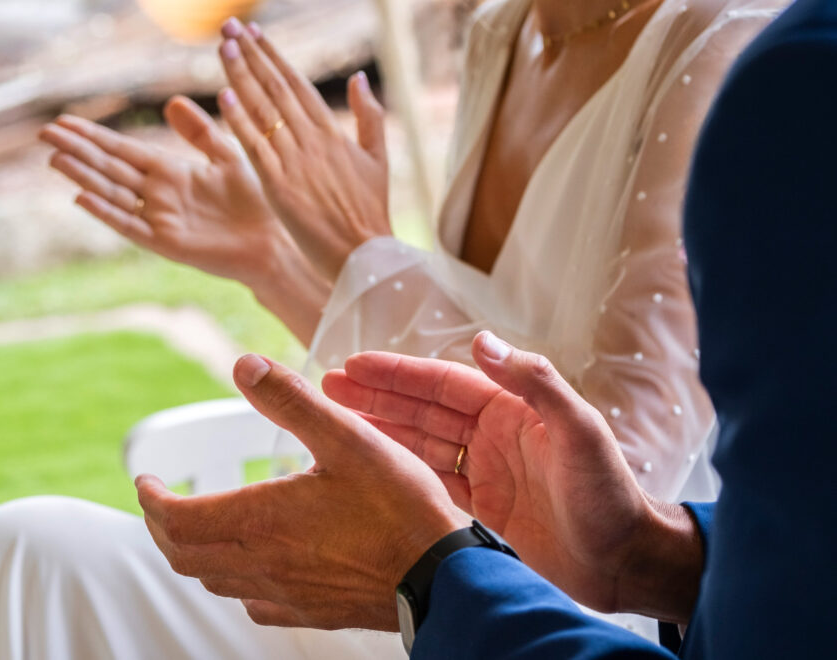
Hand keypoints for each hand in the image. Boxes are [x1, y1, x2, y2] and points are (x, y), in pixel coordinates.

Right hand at [42, 101, 291, 286]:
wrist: (272, 241)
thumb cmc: (255, 202)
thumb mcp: (227, 156)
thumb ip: (199, 133)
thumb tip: (172, 101)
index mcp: (170, 173)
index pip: (123, 150)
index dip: (95, 136)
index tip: (64, 121)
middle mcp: (159, 195)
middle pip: (110, 168)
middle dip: (79, 150)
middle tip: (45, 133)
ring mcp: (159, 219)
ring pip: (113, 193)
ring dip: (84, 177)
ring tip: (54, 158)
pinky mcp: (166, 242)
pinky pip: (130, 225)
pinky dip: (107, 212)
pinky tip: (82, 197)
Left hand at [136, 354, 464, 630]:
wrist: (442, 577)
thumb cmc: (399, 507)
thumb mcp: (348, 437)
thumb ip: (292, 400)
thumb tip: (243, 365)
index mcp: (260, 520)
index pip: (176, 519)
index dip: (152, 499)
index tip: (146, 480)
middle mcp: (262, 563)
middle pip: (185, 555)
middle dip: (163, 527)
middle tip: (162, 503)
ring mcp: (286, 594)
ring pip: (215, 580)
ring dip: (194, 552)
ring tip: (198, 528)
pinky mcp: (312, 612)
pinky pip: (255, 603)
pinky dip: (236, 582)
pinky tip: (253, 570)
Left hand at [215, 18, 390, 281]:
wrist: (363, 253)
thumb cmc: (370, 211)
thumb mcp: (377, 159)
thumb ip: (368, 116)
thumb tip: (359, 78)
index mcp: (333, 132)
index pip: (296, 84)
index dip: (273, 56)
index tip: (253, 33)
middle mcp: (312, 140)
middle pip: (275, 88)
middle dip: (251, 55)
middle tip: (229, 27)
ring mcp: (295, 161)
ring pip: (262, 111)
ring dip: (240, 77)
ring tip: (222, 48)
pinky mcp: (279, 185)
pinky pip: (255, 147)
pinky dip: (240, 121)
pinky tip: (224, 97)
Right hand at [322, 331, 704, 622]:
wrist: (623, 561)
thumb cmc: (609, 493)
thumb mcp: (579, 429)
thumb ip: (535, 382)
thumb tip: (481, 340)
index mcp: (511, 410)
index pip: (442, 383)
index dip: (397, 374)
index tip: (354, 365)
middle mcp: (491, 436)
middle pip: (421, 410)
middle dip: (375, 397)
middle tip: (328, 386)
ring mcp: (483, 473)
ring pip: (418, 445)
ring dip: (379, 431)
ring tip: (335, 420)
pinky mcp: (478, 511)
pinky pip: (428, 484)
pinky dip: (398, 473)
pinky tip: (369, 466)